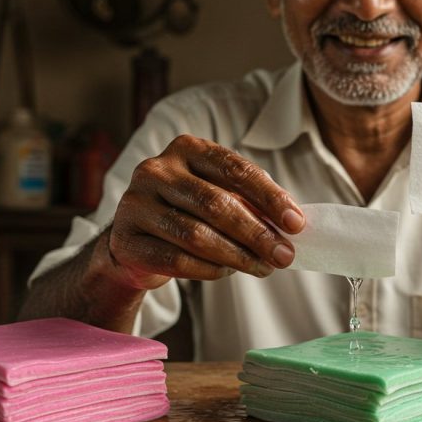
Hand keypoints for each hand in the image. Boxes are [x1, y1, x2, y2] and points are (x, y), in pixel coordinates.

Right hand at [106, 135, 304, 289]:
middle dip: (257, 233)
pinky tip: (228, 272)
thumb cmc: (189, 212)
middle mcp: (156, 170)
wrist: (136, 240)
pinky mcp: (125, 240)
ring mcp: (135, 204)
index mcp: (186, 149)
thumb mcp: (218, 195)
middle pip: (216, 204)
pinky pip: (175, 260)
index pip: (234, 169)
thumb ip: (249, 203)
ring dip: (237, 255)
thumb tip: (290, 223)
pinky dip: (208, 269)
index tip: (296, 223)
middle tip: (284, 255)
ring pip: (195, 234)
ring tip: (263, 267)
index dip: (269, 197)